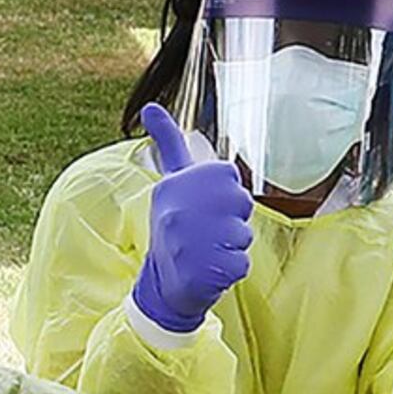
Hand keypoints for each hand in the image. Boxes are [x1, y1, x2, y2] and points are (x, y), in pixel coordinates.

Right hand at [127, 102, 256, 335]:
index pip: (227, 175)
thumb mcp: (168, 184)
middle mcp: (177, 211)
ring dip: (233, 246)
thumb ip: (168, 144)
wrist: (162, 287)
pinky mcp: (205, 270)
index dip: (225, 193)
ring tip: (206, 253)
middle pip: (241, 203)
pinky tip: (210, 271)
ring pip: (243, 234)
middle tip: (207, 233)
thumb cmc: (174, 230)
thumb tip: (149, 106)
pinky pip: (242, 262)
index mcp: (172, 187)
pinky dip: (233, 270)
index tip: (205, 207)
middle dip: (232, 220)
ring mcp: (190, 243)